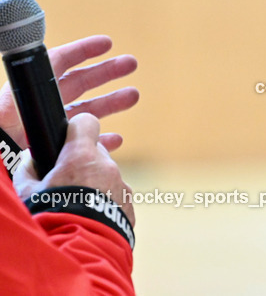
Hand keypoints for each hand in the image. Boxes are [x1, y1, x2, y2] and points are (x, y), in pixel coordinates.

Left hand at [0, 35, 138, 149]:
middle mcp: (34, 117)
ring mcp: (43, 139)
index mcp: (22, 102)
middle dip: (104, 73)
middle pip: (74, 86)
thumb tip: (28, 52)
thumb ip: (13, 97)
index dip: (80, 52)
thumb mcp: (2, 115)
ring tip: (133, 95)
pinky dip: (99, 141)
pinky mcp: (51, 161)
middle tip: (130, 63)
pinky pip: (79, 148)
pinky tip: (115, 139)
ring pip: (82, 115)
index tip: (106, 43)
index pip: (54, 67)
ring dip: (109, 103)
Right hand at [14, 112, 134, 224]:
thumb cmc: (50, 218)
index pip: (86, 123)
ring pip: (107, 176)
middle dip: (83, 162)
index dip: (77, 129)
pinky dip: (106, 202)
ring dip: (95, 184)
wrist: (78, 250)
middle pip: (96, 152)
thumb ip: (29, 170)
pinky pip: (117, 196)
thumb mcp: (27, 192)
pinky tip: (92, 216)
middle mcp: (106, 166)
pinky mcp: (130, 204)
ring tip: (78, 205)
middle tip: (67, 181)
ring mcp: (121, 185)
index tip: (70, 138)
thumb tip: (31, 159)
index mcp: (81, 156)